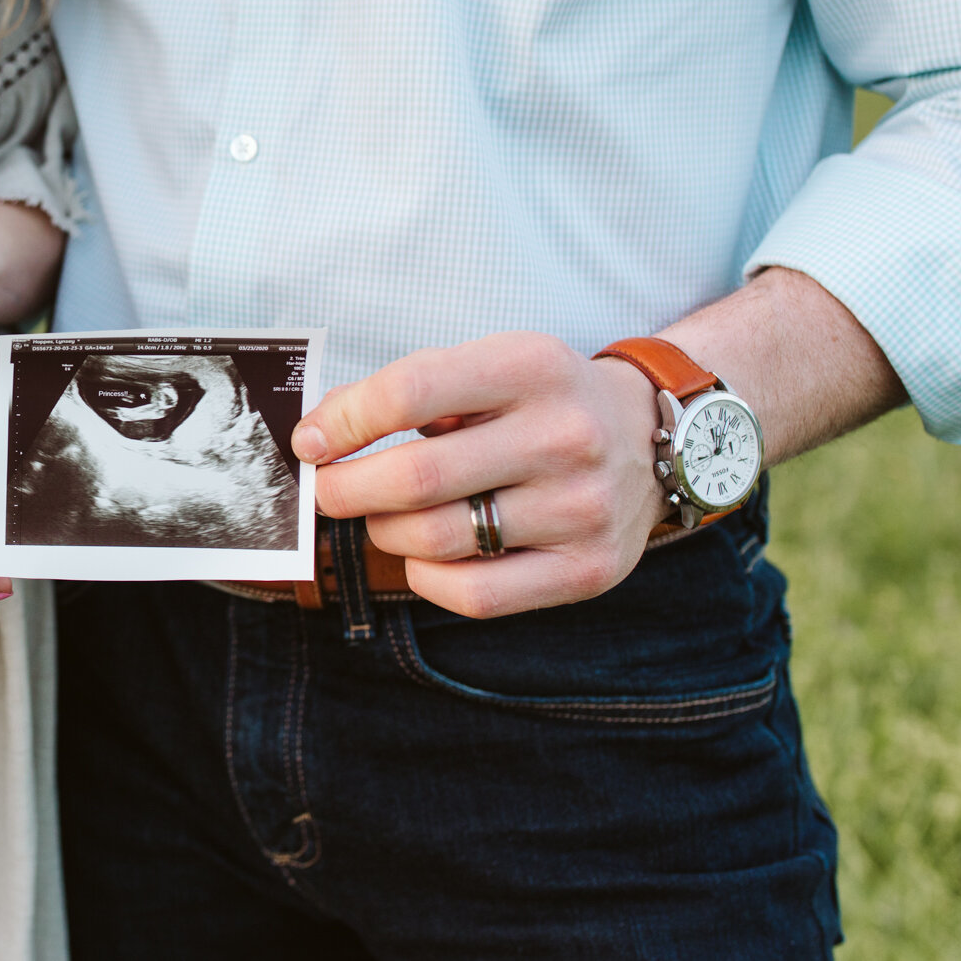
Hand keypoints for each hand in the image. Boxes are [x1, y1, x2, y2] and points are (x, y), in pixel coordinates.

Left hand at [293, 331, 666, 618]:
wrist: (651, 441)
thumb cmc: (540, 403)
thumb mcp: (487, 368)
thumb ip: (407, 393)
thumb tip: (318, 434)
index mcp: (530, 367)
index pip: (411, 392)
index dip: (344, 421)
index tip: (308, 441)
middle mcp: (564, 436)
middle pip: (416, 478)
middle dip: (345, 489)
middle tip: (323, 491)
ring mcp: (581, 508)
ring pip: (436, 539)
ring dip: (384, 532)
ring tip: (383, 516)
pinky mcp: (588, 569)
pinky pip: (474, 594)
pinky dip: (426, 578)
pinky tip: (425, 556)